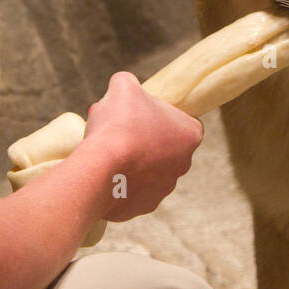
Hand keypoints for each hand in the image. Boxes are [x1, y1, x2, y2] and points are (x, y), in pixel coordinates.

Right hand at [82, 71, 203, 221]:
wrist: (99, 169)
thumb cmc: (118, 124)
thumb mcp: (123, 86)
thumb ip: (129, 82)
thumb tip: (124, 84)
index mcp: (190, 136)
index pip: (183, 122)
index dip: (162, 115)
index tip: (141, 114)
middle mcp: (183, 165)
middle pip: (165, 147)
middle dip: (145, 139)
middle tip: (120, 130)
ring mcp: (164, 189)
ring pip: (149, 170)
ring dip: (133, 161)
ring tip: (108, 151)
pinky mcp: (143, 206)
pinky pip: (132, 190)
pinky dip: (120, 182)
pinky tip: (104, 172)